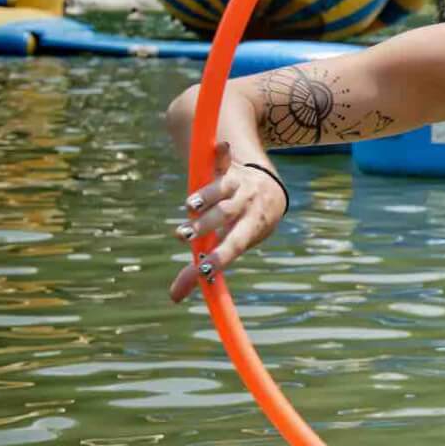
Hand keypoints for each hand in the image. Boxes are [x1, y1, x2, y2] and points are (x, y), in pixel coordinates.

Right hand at [167, 140, 287, 301]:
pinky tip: (220, 148)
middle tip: (182, 235)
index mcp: (249, 228)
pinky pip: (225, 159)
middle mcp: (247, 206)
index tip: (204, 269)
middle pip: (226, 215)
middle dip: (205, 225)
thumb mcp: (229, 247)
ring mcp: (238, 185)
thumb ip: (201, 269)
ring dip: (207, 195)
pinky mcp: (228, 167)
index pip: (234, 245)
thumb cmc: (244, 227)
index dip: (220, 257)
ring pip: (223, 189)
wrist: (271, 192)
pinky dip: (221, 154)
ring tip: (190, 205)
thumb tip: (174, 297)